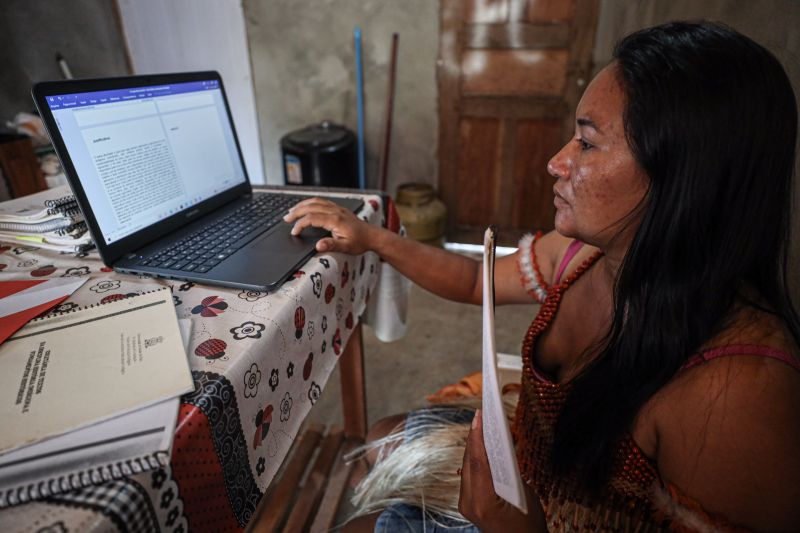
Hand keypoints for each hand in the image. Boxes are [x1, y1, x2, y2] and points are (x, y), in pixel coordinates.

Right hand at [283, 197, 376, 254]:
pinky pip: (321, 201)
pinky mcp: (338, 208)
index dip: (301, 224)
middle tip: (286, 218)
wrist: (371, 236)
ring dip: (302, 205)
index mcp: (335, 220)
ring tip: (291, 211)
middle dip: (296, 212)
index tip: (294, 232)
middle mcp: (335, 211)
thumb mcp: (346, 247)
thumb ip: (332, 245)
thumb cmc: (360, 242)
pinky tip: (305, 206)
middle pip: (311, 207)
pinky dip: (310, 202)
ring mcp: (337, 208)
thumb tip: (318, 245)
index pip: (312, 218)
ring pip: (316, 202)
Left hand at [459, 410, 546, 531]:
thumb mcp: (524, 495)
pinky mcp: (467, 504)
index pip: (478, 461)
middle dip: (475, 437)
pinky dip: (475, 459)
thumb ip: (510, 471)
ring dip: (474, 447)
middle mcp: (468, 503)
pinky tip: (481, 446)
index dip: (478, 435)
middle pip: (469, 462)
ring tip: (481, 424)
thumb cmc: (529, 525)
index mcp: (482, 502)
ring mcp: (465, 505)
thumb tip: (500, 445)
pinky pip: (469, 475)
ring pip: (467, 467)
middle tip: (481, 414)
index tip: (479, 415)